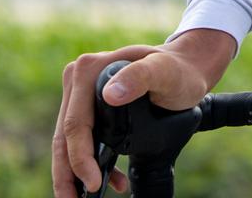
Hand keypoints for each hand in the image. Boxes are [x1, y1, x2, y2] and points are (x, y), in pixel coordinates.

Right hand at [51, 29, 236, 197]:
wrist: (186, 68)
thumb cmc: (177, 70)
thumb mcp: (163, 71)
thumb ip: (139, 77)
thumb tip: (110, 95)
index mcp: (88, 70)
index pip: (75, 123)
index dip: (80, 157)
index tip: (92, 183)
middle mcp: (79, 78)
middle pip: (65, 135)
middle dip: (67, 174)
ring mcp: (82, 92)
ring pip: (69, 140)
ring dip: (74, 172)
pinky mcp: (89, 105)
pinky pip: (83, 138)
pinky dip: (92, 161)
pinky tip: (112, 179)